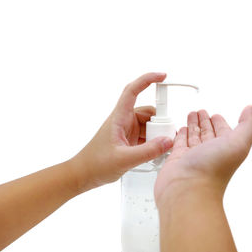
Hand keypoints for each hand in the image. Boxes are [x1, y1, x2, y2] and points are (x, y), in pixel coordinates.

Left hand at [71, 72, 172, 192]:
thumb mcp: (124, 159)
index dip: (147, 79)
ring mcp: (127, 130)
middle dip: (160, 121)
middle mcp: (123, 120)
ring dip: (157, 133)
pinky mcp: (129, 140)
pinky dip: (154, 141)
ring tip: (160, 147)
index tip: (162, 76)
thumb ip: (148, 151)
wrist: (83, 175)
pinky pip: (146, 135)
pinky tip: (156, 151)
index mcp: (119, 117)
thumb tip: (168, 141)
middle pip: (148, 111)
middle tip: (166, 136)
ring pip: (149, 124)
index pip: (132, 90)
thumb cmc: (95, 164)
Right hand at [155, 106, 251, 204]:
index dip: (220, 122)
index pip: (224, 132)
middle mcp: (210, 153)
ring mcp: (193, 157)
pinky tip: (180, 131)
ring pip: (193, 137)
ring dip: (192, 126)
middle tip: (201, 112)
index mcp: (226, 149)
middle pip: (208, 133)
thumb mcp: (239, 143)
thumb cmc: (213, 171)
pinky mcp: (177, 160)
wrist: (187, 190)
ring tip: (190, 117)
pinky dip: (180, 135)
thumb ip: (248, 125)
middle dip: (205, 122)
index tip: (216, 115)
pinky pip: (179, 143)